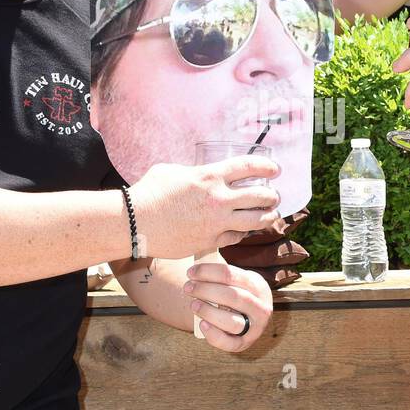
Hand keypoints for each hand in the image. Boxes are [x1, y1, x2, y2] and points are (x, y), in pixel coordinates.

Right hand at [130, 158, 281, 260]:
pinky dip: (242, 233)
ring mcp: (216, 223)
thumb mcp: (171, 170)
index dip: (266, 167)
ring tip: (270, 215)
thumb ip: (193, 172)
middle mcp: (218, 200)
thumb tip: (200, 175)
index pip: (248, 167)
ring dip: (266, 217)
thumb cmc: (149, 193)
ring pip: (255, 221)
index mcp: (210, 176)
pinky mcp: (210, 242)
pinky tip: (242, 230)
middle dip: (272, 196)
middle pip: (260, 196)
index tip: (274, 170)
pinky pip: (235, 238)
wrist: (135, 222)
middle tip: (274, 196)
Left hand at [184, 259, 273, 352]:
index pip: (231, 274)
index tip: (190, 272)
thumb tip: (197, 257)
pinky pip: (230, 343)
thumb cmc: (236, 292)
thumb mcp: (237, 280)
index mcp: (257, 285)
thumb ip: (222, 272)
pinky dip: (214, 335)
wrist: (250, 315)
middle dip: (206, 290)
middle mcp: (261, 307)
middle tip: (187, 287)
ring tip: (193, 304)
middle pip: (232, 297)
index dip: (207, 272)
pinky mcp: (245, 344)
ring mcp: (255, 328)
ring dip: (208, 312)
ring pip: (232, 322)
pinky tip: (202, 324)